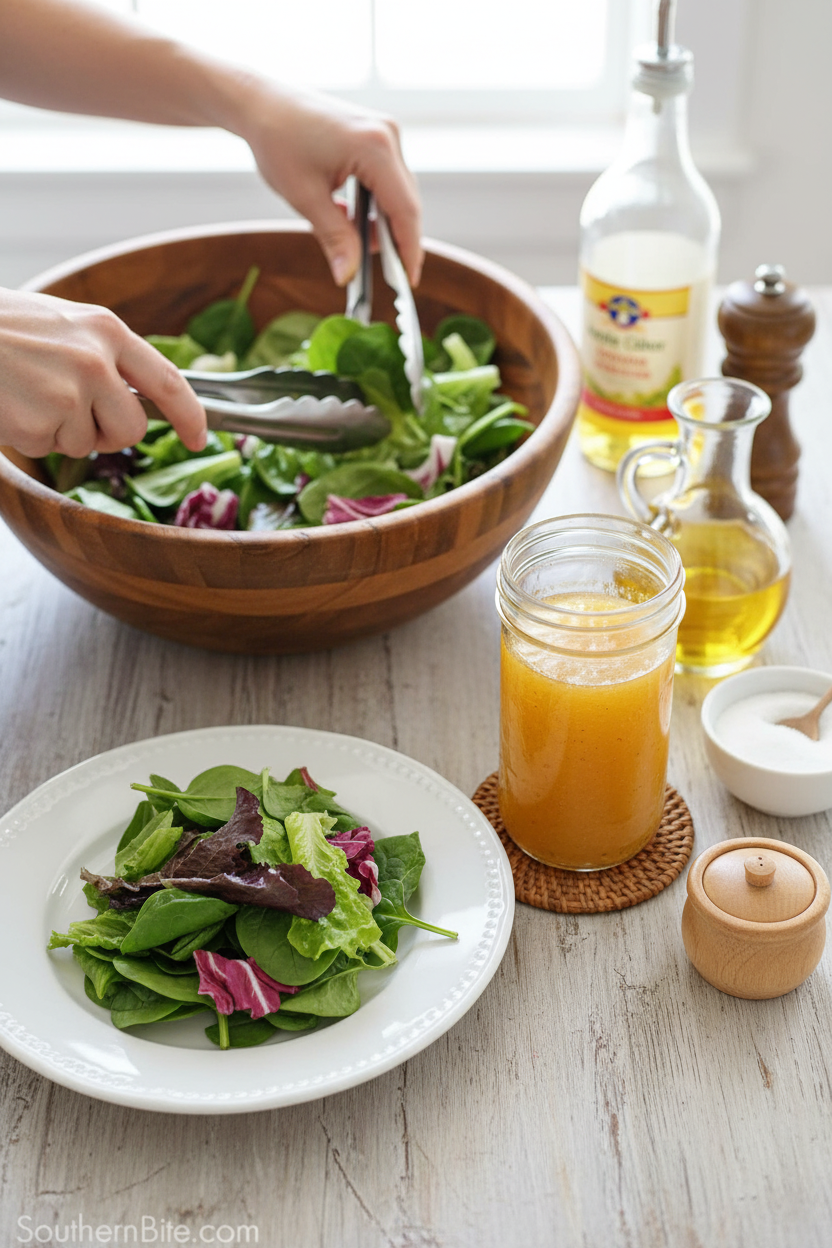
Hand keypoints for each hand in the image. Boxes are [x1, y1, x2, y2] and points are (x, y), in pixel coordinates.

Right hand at [0, 288, 206, 458]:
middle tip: (69, 410)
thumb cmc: (2, 328)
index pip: (167, 380)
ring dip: (59, 431)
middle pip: (132, 428)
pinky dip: (28, 436)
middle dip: (108, 433)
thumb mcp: (64, 325)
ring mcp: (70, 394)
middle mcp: (96, 361)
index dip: (190, 415)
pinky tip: (10, 405)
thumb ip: (105, 355)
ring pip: (87, 443)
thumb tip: (139, 396)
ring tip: (26, 393)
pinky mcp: (41, 423)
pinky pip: (48, 449)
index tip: (200, 438)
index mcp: (106, 330)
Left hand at [234, 81, 422, 288]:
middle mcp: (387, 136)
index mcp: (375, 147)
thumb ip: (334, 238)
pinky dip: (374, 204)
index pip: (405, 210)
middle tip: (385, 273)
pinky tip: (352, 219)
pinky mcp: (374, 136)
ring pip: (397, 192)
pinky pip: (386, 179)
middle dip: (396, 239)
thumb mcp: (305, 197)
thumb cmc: (277, 140)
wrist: (260, 102)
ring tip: (358, 245)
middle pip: (406, 202)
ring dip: (382, 222)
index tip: (407, 281)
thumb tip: (349, 276)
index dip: (409, 249)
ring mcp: (383, 133)